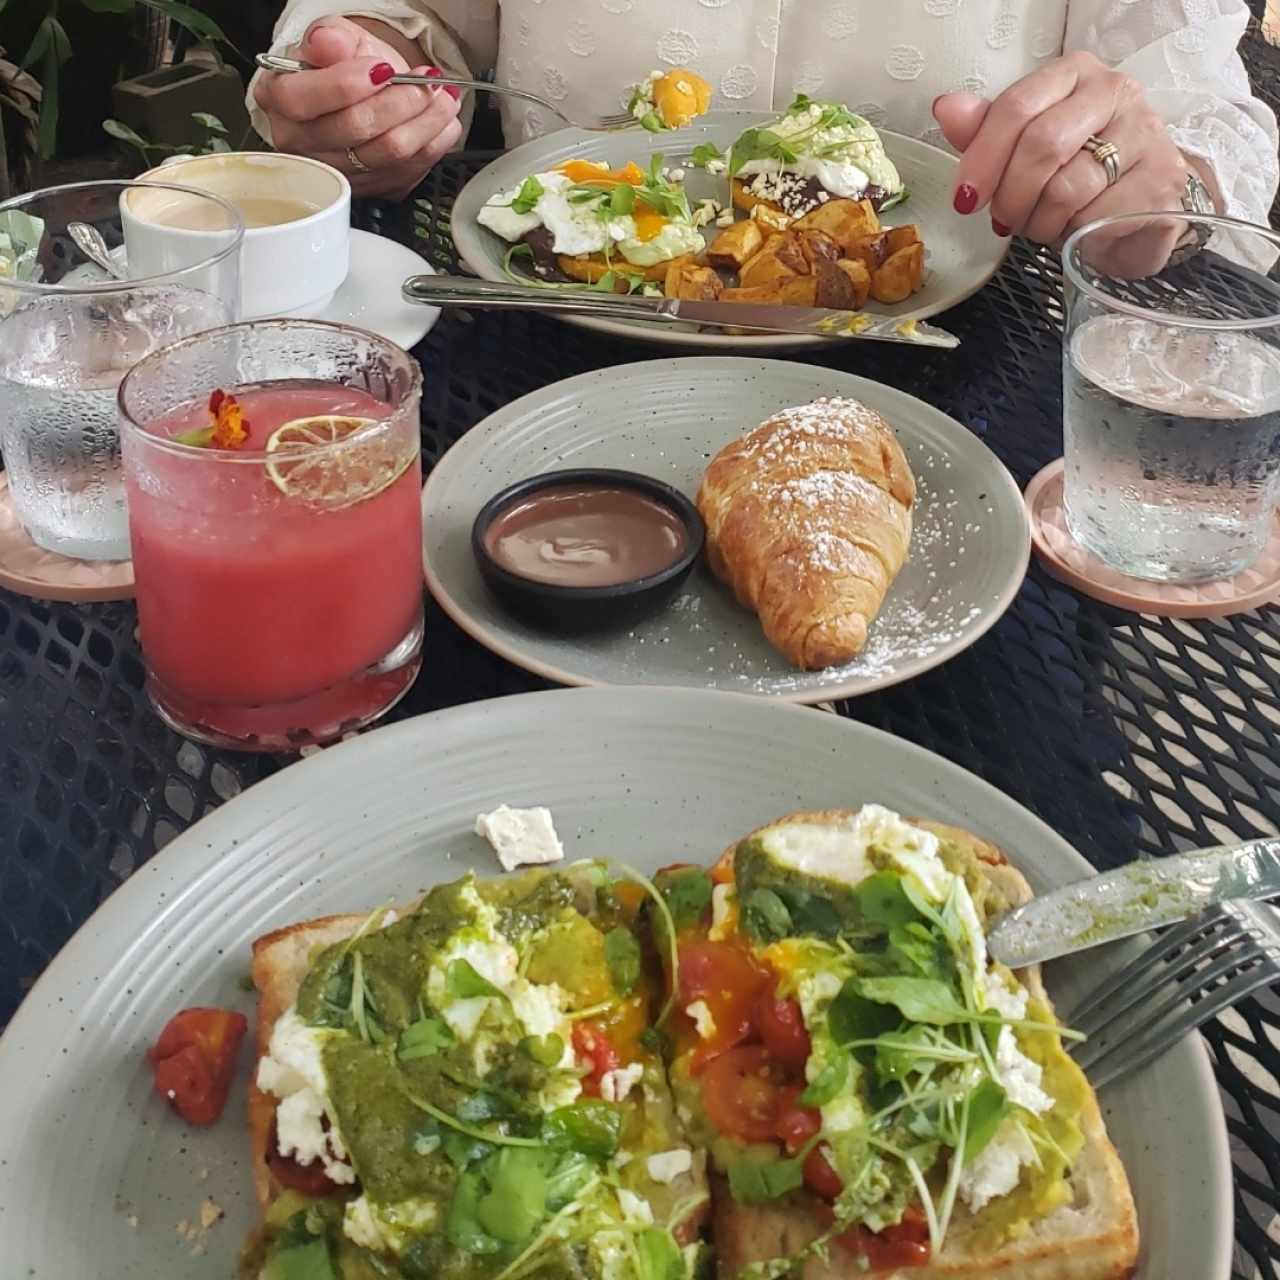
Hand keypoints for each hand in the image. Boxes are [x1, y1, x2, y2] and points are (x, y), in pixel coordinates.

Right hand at [254, 16, 461, 198]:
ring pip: (386, 153)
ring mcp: (334, 173)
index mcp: (277, 98)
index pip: (303, 100)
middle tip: (428, 81)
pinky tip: (442, 123)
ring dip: (425, 122)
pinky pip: (406, 172)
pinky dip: (432, 145)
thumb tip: (328, 44)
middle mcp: (300, 143)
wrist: (362, 93)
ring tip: (444, 96)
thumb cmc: (342, 66)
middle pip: (354, 129)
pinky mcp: (368, 189)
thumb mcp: (335, 38)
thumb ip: (330, 39)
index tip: (383, 69)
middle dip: (400, 101)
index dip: (346, 85)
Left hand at [934, 52, 1196, 276]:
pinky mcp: (1161, 179)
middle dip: (1011, 195)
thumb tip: (947, 108)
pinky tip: (1073, 232)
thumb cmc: (1074, 175)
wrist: (1137, 211)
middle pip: (1042, 144)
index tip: (965, 198)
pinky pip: (1094, 216)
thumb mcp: (1022, 150)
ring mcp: (1145, 133)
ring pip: (1067, 187)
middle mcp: (1115, 91)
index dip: (982, 158)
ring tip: (1040, 225)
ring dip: (1038, 221)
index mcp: (1074, 74)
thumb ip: (985, 130)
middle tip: (1004, 219)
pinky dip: (1071, 235)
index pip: (1017, 106)